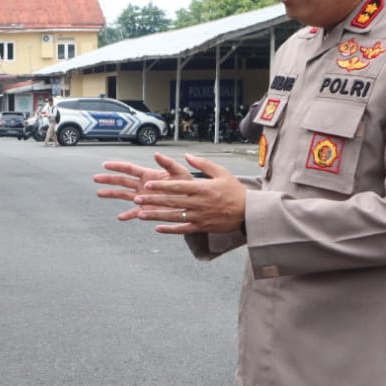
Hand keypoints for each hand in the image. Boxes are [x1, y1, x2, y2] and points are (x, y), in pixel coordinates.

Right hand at [94, 159, 188, 221]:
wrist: (191, 201)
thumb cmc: (188, 184)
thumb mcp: (179, 172)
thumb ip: (168, 163)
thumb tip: (156, 154)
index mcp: (148, 174)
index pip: (129, 169)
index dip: (117, 166)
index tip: (105, 165)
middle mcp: (143, 185)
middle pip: (122, 181)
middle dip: (109, 179)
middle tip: (96, 178)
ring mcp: (143, 198)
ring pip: (123, 195)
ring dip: (111, 194)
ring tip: (99, 193)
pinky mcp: (147, 210)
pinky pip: (134, 212)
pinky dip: (128, 215)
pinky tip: (120, 217)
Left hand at [96, 154, 245, 234]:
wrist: (248, 212)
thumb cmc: (234, 190)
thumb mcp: (221, 172)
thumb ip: (203, 164)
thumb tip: (187, 156)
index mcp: (202, 189)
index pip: (177, 187)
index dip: (161, 186)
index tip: (148, 184)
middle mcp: (198, 203)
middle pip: (171, 202)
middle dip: (153, 200)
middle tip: (137, 198)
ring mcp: (199, 217)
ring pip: (173, 217)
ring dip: (156, 216)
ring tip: (140, 214)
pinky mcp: (201, 227)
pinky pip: (183, 229)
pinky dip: (170, 229)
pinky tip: (157, 228)